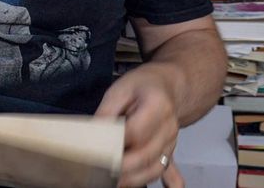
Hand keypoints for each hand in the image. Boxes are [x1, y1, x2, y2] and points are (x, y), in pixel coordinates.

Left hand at [95, 68, 179, 187]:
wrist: (170, 87)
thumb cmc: (145, 86)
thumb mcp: (120, 89)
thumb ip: (106, 113)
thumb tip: (92, 134)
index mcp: (157, 105)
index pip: (135, 131)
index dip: (115, 144)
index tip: (97, 151)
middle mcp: (168, 127)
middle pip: (145, 154)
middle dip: (121, 167)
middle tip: (99, 171)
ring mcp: (171, 142)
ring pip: (156, 168)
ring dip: (135, 179)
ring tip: (114, 182)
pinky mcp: (170, 152)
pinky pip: (171, 171)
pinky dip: (170, 184)